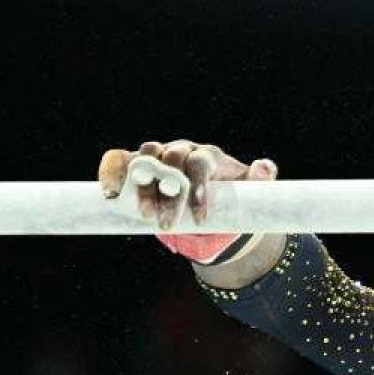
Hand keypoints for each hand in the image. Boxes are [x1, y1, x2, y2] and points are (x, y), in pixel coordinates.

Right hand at [97, 140, 278, 231]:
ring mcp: (158, 156)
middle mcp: (181, 150)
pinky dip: (112, 172)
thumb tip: (265, 167)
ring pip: (146, 157)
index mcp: (207, 156)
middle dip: (169, 193)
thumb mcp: (248, 190)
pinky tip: (108, 192)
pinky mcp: (137, 165)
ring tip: (145, 215)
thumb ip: (261, 179)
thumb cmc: (227, 195)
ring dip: (143, 186)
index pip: (200, 164)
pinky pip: (120, 160)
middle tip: (168, 224)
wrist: (204, 203)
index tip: (200, 219)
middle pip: (172, 160)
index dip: (198, 188)